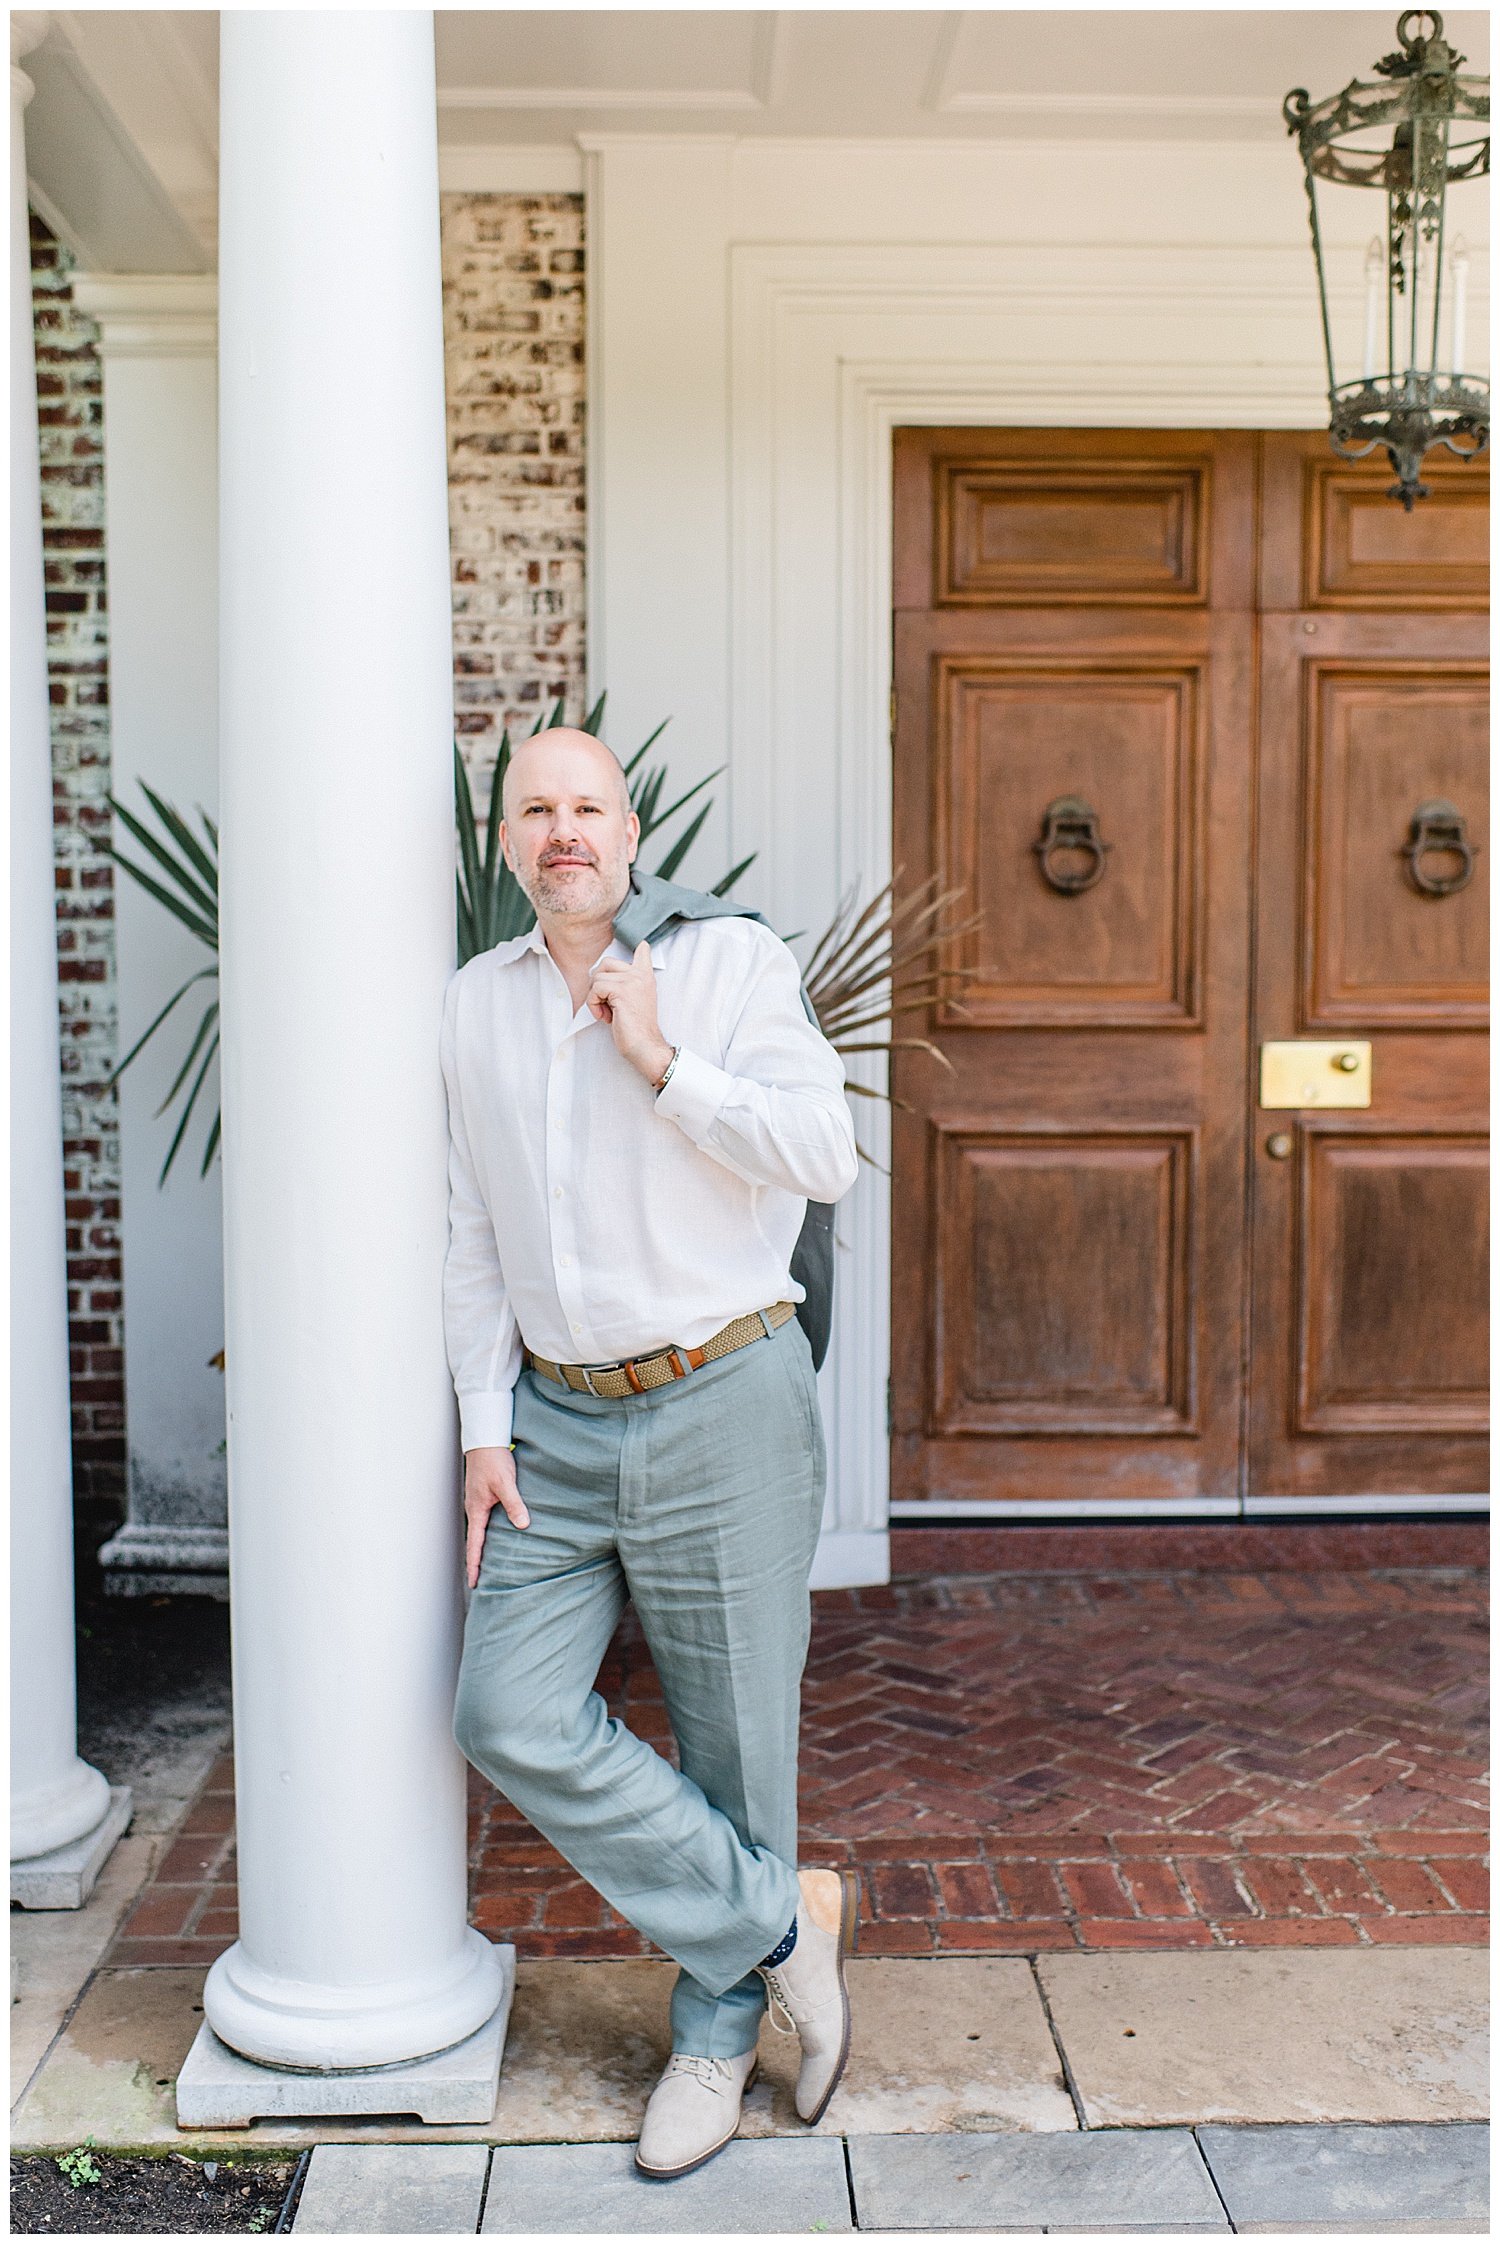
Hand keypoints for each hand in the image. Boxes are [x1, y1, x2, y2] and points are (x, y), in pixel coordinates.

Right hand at [464, 1445, 528, 1586]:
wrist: (486, 1441)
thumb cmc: (493, 1461)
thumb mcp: (505, 1483)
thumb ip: (514, 1504)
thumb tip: (522, 1525)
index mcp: (477, 1510)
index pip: (475, 1545)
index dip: (474, 1565)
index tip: (474, 1583)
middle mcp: (475, 1510)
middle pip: (475, 1542)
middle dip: (478, 1562)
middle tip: (481, 1582)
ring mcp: (479, 1504)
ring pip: (481, 1532)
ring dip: (484, 1549)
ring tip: (491, 1565)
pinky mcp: (485, 1497)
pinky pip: (486, 1521)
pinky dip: (489, 1534)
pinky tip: (500, 1537)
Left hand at [586, 940, 672, 1085]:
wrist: (644, 1045)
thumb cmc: (634, 1028)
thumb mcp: (633, 1000)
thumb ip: (624, 983)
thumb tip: (598, 972)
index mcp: (646, 977)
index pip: (643, 951)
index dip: (640, 948)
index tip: (642, 945)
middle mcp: (641, 975)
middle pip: (606, 962)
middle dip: (598, 983)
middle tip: (608, 1002)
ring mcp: (632, 981)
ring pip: (597, 977)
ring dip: (595, 997)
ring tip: (608, 1012)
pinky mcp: (622, 991)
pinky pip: (595, 989)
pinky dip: (593, 1004)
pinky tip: (606, 1017)